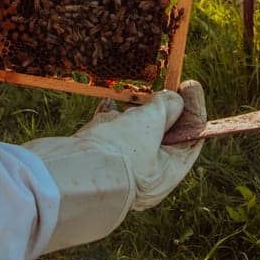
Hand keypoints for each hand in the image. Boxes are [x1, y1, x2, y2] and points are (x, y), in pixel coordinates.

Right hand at [22, 82, 204, 252]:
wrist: (66, 174)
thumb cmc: (116, 154)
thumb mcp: (149, 125)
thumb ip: (164, 108)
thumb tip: (172, 99)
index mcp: (166, 174)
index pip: (190, 139)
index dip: (193, 110)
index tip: (190, 84)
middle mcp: (144, 172)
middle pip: (162, 135)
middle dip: (162, 109)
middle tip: (164, 86)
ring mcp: (119, 164)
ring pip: (133, 132)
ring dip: (135, 111)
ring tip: (134, 96)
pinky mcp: (96, 155)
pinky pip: (107, 132)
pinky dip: (109, 115)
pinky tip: (108, 102)